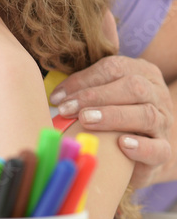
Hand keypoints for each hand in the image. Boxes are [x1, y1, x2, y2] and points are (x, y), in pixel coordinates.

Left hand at [50, 56, 173, 188]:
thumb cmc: (112, 118)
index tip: (57, 97)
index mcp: (141, 73)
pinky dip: (141, 146)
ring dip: (112, 116)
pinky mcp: (164, 150)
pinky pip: (158, 148)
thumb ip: (84, 89)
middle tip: (67, 109)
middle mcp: (156, 95)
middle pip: (133, 87)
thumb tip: (54, 95)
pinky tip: (122, 144)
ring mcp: (164, 123)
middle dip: (96, 97)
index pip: (114, 68)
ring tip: (86, 121)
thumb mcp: (100, 97)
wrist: (141, 150)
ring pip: (146, 114)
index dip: (83, 80)